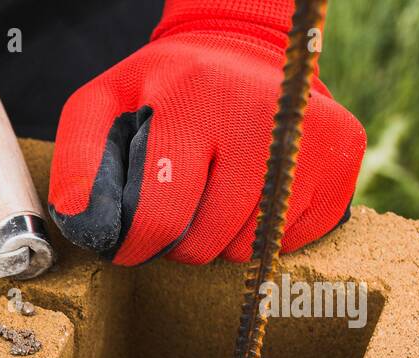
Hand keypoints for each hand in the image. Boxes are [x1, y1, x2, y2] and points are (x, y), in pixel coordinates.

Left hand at [48, 0, 364, 264]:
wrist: (242, 49)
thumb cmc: (162, 92)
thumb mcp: (103, 106)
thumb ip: (76, 160)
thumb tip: (75, 214)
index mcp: (191, 98)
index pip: (158, 216)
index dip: (137, 246)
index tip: (132, 243)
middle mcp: (258, 112)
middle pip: (206, 241)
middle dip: (180, 243)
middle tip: (177, 213)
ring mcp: (308, 136)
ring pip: (249, 248)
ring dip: (222, 241)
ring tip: (214, 196)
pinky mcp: (343, 156)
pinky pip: (291, 239)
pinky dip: (265, 234)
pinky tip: (253, 194)